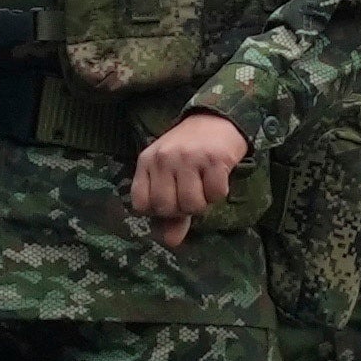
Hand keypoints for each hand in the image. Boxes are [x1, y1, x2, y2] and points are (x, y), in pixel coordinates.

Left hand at [129, 110, 253, 240]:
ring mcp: (189, 157)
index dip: (157, 211)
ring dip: (203, 202)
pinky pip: (216, 194)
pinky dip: (219, 192)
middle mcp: (164, 158)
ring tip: (204, 185)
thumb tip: (170, 242)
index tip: (171, 198)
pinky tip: (217, 176)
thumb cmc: (189, 152)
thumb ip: (168, 211)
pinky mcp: (214, 158)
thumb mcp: (170, 175)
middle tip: (191, 192)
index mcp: (147, 161)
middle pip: (167, 207)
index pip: (141, 204)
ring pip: (192, 204)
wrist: (217, 118)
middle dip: (182, 209)